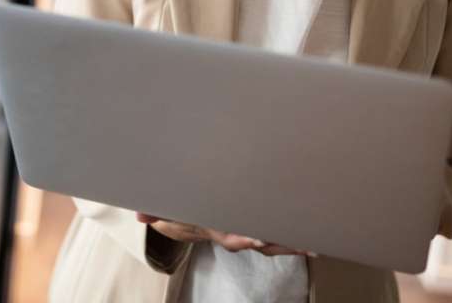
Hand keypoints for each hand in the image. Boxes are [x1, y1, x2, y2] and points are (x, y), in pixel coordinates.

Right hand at [136, 213, 316, 256]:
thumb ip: (154, 210)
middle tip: (300, 240)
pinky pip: (277, 235)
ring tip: (313, 241)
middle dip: (277, 242)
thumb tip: (139, 215)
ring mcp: (246, 232)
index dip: (244, 236)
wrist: (184, 220)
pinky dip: (293, 235)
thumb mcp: (164, 211)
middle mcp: (233, 232)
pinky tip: (313, 235)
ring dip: (291, 241)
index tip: (258, 236)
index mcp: (214, 226)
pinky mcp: (256, 227)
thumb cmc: (179, 209)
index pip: (229, 234)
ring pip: (271, 241)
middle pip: (258, 241)